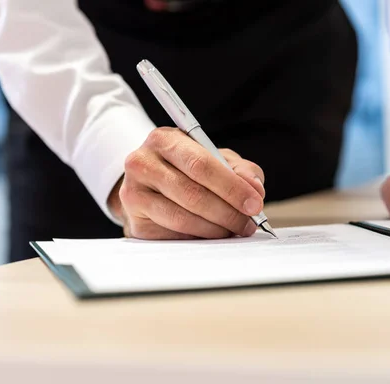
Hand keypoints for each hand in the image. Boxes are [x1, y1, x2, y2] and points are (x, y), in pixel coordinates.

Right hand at [108, 127, 265, 239]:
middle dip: (227, 212)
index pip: (200, 165)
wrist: (148, 182)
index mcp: (164, 140)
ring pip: (182, 218)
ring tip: (233, 230)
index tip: (254, 204)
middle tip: (248, 223)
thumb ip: (240, 170)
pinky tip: (211, 234)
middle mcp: (142, 163)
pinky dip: (198, 238)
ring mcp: (134, 193)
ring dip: (215, 229)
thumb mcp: (214, 158)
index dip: (231, 187)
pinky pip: (172, 235)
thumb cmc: (185, 168)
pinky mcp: (135, 221)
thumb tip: (255, 190)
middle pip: (192, 194)